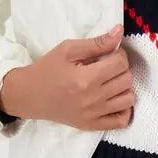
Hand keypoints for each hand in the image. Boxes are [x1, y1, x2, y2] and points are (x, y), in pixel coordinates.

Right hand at [0, 23, 135, 130]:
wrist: (28, 95)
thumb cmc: (47, 69)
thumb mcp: (68, 49)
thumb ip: (96, 42)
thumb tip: (119, 32)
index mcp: (86, 78)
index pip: (121, 63)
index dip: (119, 54)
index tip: (111, 53)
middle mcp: (92, 99)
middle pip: (127, 80)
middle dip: (122, 69)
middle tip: (109, 66)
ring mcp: (93, 115)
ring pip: (129, 99)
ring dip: (124, 87)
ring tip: (111, 81)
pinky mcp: (91, 125)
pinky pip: (121, 121)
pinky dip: (124, 109)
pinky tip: (115, 99)